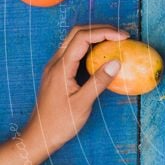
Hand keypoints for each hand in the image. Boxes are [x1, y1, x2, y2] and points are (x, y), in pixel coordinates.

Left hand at [23, 24, 127, 161]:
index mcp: (62, 67)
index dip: (105, 32)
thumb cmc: (60, 123)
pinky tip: (101, 57)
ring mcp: (55, 66)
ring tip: (114, 43)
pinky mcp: (58, 73)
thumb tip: (117, 62)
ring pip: (74, 41)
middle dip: (100, 29)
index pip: (83, 38)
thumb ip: (99, 82)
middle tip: (121, 36)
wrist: (40, 135)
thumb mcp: (83, 104)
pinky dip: (89, 48)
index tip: (124, 37)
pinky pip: (73, 52)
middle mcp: (56, 62)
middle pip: (77, 33)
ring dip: (94, 37)